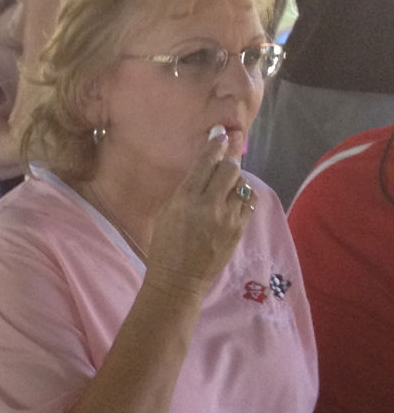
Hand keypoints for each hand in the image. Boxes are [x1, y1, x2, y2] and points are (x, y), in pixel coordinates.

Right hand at [143, 139, 256, 301]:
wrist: (179, 279)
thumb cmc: (164, 246)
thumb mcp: (165, 214)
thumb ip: (184, 192)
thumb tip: (201, 172)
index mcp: (185, 200)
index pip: (205, 164)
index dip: (215, 146)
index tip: (221, 133)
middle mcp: (208, 205)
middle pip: (229, 169)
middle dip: (231, 154)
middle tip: (232, 144)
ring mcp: (227, 217)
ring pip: (241, 184)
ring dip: (236, 178)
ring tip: (229, 179)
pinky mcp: (239, 228)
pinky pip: (248, 202)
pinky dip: (243, 195)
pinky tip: (236, 196)